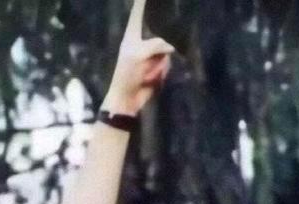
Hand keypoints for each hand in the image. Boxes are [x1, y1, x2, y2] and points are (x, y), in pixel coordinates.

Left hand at [102, 0, 174, 114]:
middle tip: (146, 66)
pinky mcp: (156, 68)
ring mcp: (150, 56)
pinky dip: (161, 73)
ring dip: (159, 65)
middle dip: (158, 52)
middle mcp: (142, 42)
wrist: (127, 99)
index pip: (137, 14)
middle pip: (159, 35)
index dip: (141, 2)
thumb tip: (171, 48)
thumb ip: (156, 45)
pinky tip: (152, 80)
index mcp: (132, 35)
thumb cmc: (127, 74)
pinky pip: (166, 65)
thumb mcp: (138, 54)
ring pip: (165, 52)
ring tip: (147, 75)